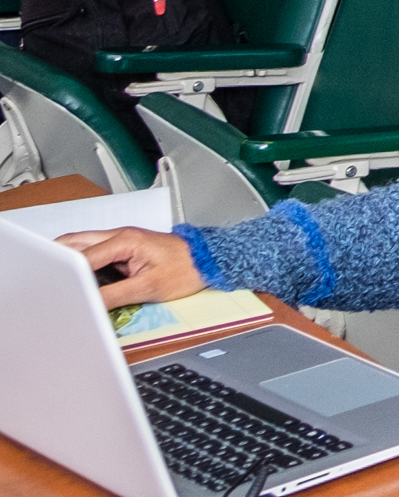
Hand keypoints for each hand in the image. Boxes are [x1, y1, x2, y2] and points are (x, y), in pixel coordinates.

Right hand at [63, 227, 203, 306]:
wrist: (208, 260)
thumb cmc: (186, 269)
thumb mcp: (148, 288)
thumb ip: (113, 296)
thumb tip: (87, 305)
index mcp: (124, 241)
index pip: (83, 257)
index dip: (65, 275)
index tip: (53, 290)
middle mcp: (118, 235)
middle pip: (73, 243)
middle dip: (56, 261)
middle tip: (46, 282)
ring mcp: (119, 240)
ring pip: (81, 245)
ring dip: (67, 261)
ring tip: (58, 283)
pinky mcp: (122, 248)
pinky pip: (92, 252)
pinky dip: (80, 264)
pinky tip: (76, 280)